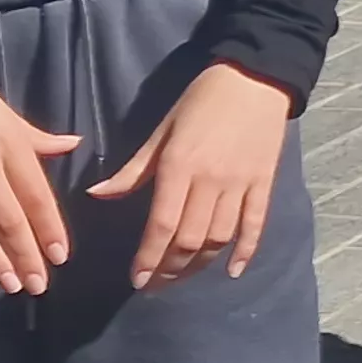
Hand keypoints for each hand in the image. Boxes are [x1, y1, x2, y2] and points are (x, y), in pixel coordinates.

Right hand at [0, 80, 77, 293]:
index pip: (36, 194)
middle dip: (26, 254)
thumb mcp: (7, 114)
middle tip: (38, 286)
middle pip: (8, 216)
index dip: (49, 227)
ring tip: (11, 284)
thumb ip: (38, 138)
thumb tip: (74, 144)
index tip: (60, 257)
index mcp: (10, 146)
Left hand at [83, 62, 291, 288]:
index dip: (149, 257)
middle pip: (190, 239)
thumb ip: (134, 169)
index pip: (162, 224)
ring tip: (182, 276)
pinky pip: (255, 224)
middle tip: (155, 284)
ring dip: (200, 264)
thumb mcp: (162, 131)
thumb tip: (97, 194)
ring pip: (220, 237)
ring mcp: (240, 184)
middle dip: (170, 268)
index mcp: (179, 166)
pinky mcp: (264, 183)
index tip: (138, 279)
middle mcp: (210, 181)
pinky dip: (245, 251)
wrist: (256, 78)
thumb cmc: (201, 102)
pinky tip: (232, 271)